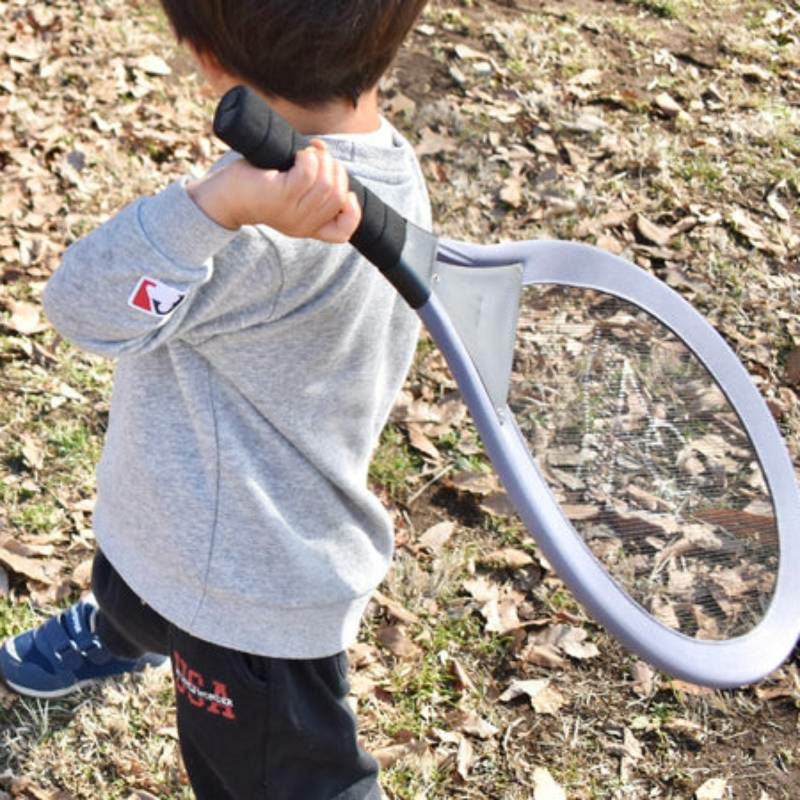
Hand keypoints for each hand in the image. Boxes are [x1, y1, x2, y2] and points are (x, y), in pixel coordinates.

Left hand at [187, 140, 361, 243]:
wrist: (225, 196)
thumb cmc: (260, 187)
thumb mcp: (292, 191)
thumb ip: (313, 181)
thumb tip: (323, 152)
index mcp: (309, 228)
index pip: (343, 233)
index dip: (353, 212)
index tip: (346, 194)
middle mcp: (303, 226)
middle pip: (339, 195)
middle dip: (335, 169)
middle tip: (318, 158)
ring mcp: (292, 212)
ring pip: (326, 183)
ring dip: (321, 160)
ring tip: (307, 154)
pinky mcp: (280, 195)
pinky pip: (308, 173)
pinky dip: (308, 157)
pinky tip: (298, 154)